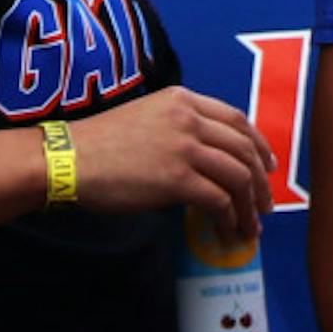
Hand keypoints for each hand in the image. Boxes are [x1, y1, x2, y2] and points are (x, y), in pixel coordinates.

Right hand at [63, 86, 274, 237]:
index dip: (259, 145)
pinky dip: (229, 219)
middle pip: (244, 150)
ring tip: (250, 226)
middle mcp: (189, 119)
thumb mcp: (142, 117)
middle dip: (260, 182)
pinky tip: (227, 230)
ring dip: (249, 206)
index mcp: (181, 101)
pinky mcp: (178, 179)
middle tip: (264, 205)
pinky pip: (219, 201)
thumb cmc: (95, 144)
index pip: (236, 120)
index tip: (265, 166)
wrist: (66, 159)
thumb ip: (176, 128)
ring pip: (238, 177)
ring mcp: (185, 148)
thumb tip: (204, 161)